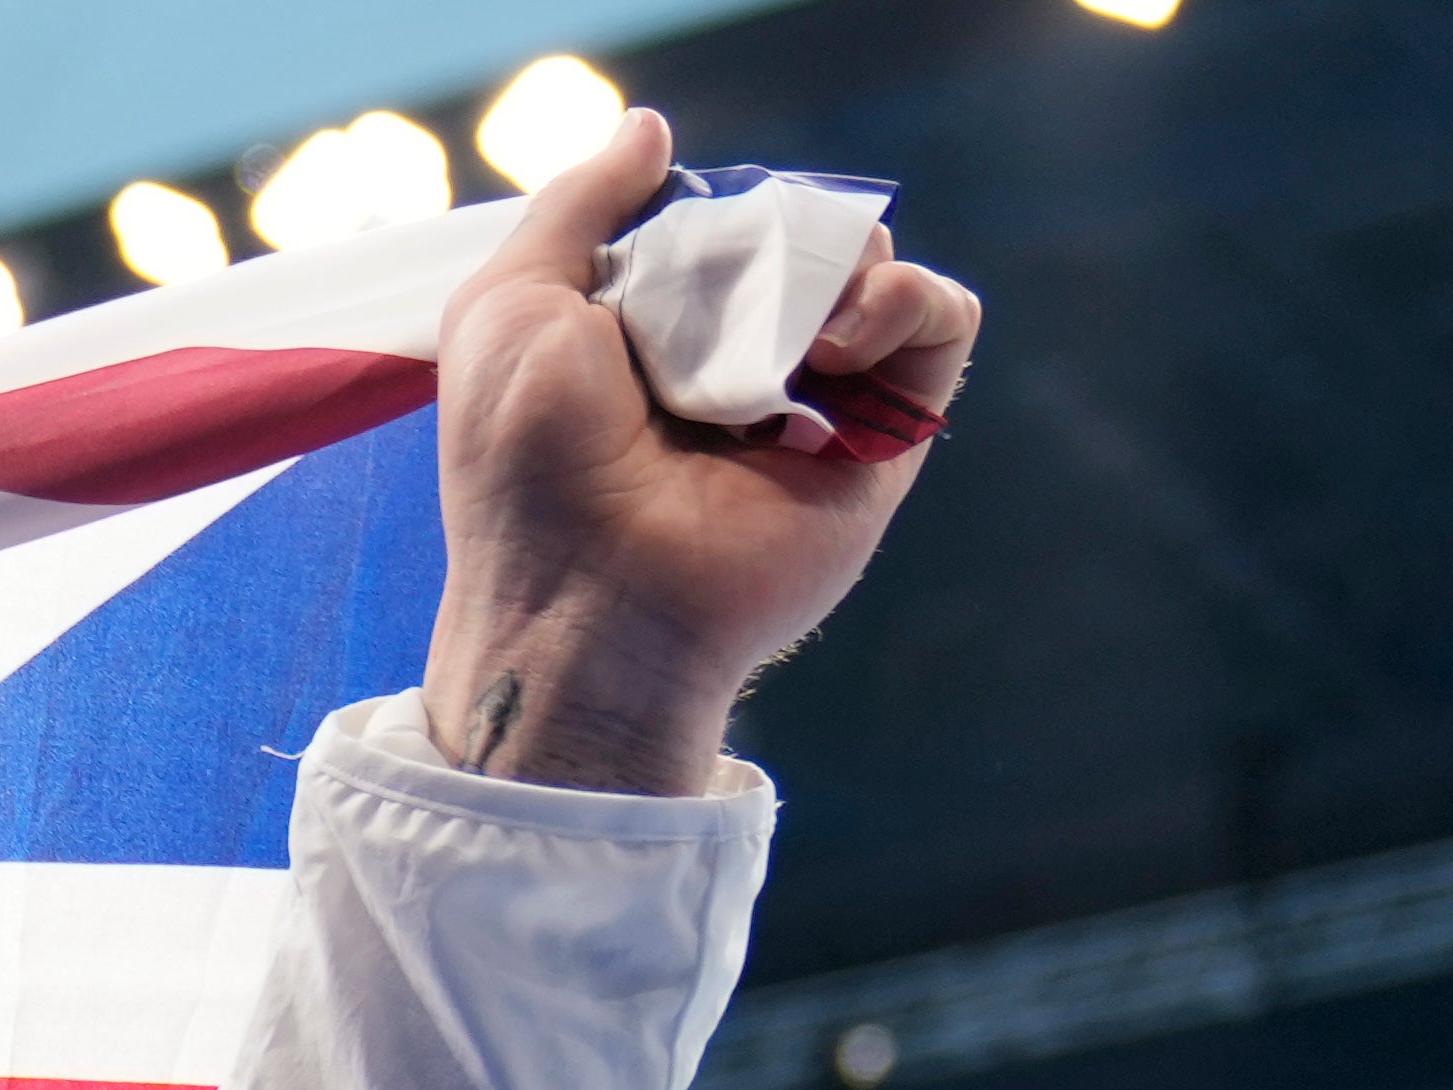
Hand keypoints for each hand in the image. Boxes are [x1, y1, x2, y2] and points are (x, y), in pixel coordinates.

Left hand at [423, 108, 981, 795]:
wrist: (587, 596)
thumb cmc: (527, 464)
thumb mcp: (508, 306)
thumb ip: (576, 206)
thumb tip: (653, 132)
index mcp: (655, 331)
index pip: (715, 220)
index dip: (702, 212)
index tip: (660, 253)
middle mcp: (740, 361)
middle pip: (798, 233)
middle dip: (771, 233)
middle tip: (720, 294)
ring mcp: (816, 396)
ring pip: (873, 263)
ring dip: (839, 261)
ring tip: (787, 329)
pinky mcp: (885, 434)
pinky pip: (944, 319)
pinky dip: (909, 301)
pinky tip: (838, 348)